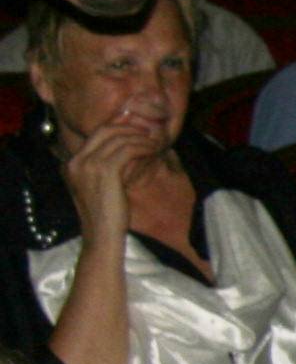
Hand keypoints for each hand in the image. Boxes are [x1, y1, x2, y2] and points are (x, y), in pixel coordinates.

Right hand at [57, 121, 146, 243]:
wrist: (101, 236)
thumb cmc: (104, 215)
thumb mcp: (97, 187)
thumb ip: (103, 167)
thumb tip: (124, 148)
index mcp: (71, 164)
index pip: (95, 134)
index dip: (118, 127)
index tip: (137, 128)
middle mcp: (76, 162)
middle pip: (105, 130)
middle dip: (129, 127)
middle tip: (148, 132)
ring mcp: (88, 165)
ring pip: (119, 138)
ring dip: (141, 138)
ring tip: (155, 143)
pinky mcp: (105, 171)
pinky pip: (128, 150)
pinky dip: (144, 147)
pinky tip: (154, 151)